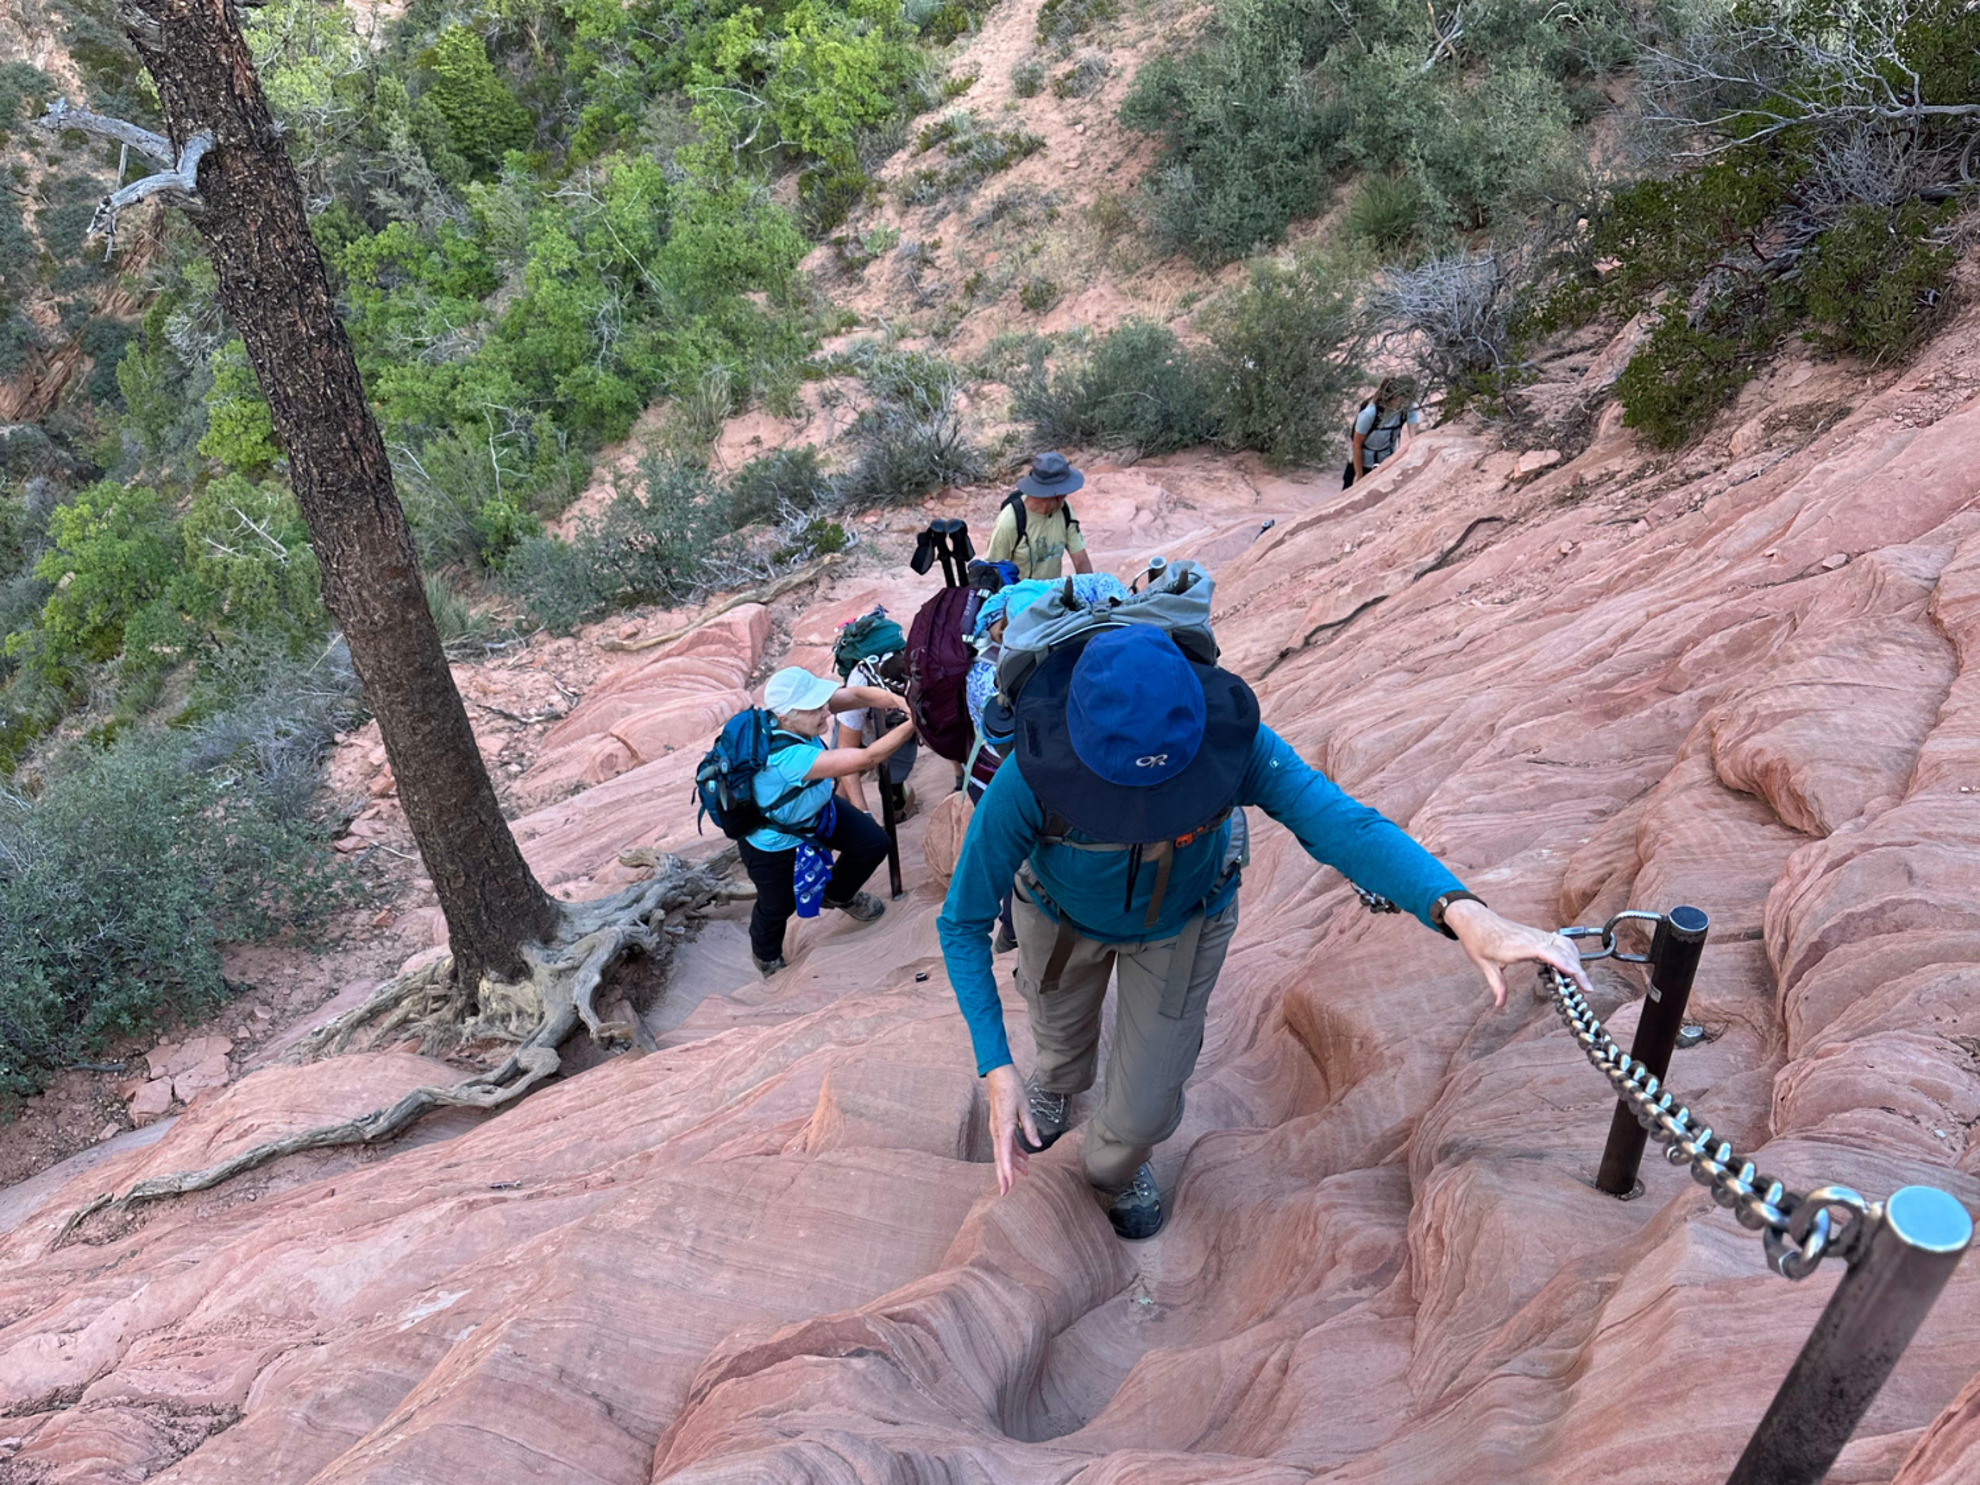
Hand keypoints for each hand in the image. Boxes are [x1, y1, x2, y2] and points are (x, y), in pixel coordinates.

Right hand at [983, 1063, 1039, 1194]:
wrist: (999, 1073)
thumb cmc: (1012, 1087)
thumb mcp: (1025, 1107)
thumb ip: (1030, 1128)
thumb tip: (1036, 1145)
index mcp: (1003, 1127)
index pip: (1004, 1154)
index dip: (1007, 1171)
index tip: (1008, 1185)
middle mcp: (997, 1130)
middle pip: (1000, 1157)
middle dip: (1003, 1175)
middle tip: (1006, 1193)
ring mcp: (997, 1128)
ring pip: (1003, 1152)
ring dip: (1012, 1164)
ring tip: (1025, 1175)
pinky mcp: (999, 1125)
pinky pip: (1006, 1143)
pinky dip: (1014, 1152)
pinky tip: (1024, 1158)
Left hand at [1444, 899, 1591, 1007]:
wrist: (1476, 921)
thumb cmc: (1478, 941)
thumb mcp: (1485, 965)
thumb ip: (1497, 985)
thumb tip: (1499, 1004)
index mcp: (1518, 945)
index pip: (1546, 952)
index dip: (1563, 962)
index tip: (1576, 975)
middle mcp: (1531, 938)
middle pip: (1562, 949)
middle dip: (1577, 968)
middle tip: (1586, 988)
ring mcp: (1536, 934)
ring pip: (1564, 944)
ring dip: (1576, 959)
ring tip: (1580, 980)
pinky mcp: (1538, 934)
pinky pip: (1559, 941)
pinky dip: (1570, 953)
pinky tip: (1571, 966)